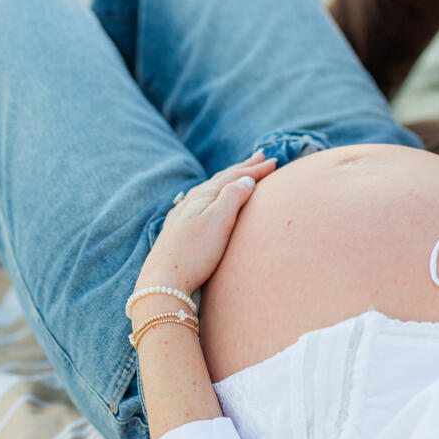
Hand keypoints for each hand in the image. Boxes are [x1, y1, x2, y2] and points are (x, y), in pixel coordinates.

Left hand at [136, 150, 276, 294]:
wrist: (164, 281)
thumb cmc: (195, 253)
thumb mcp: (219, 222)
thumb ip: (233, 197)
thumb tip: (246, 180)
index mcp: (204, 196)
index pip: (234, 176)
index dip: (255, 169)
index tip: (274, 162)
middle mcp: (191, 201)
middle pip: (221, 179)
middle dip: (243, 168)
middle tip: (260, 157)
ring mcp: (183, 215)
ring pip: (210, 190)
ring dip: (228, 180)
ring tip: (239, 174)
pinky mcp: (179, 230)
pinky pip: (202, 202)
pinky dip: (215, 194)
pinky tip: (210, 200)